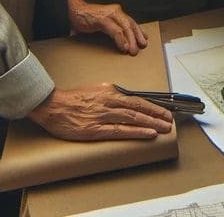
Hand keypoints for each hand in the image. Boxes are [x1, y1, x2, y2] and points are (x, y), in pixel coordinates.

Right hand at [29, 84, 172, 141]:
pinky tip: (148, 133)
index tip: (165, 110)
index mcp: (111, 92)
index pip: (137, 99)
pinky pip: (120, 131)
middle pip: (139, 108)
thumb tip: (125, 100)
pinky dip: (137, 131)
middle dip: (157, 114)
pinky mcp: (96, 129)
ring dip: (151, 123)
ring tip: (164, 127)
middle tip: (170, 120)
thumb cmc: (73, 99)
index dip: (153, 105)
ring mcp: (104, 115)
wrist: (53, 106)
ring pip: (134, 118)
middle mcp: (110, 102)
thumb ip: (112, 95)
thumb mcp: (97, 91)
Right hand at [66, 0, 146, 55]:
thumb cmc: (88, 17)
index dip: (138, 31)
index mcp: (117, 12)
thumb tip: (121, 39)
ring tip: (132, 50)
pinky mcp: (103, 19)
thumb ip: (113, 28)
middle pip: (131, 25)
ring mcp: (110, 14)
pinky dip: (121, 39)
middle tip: (141, 47)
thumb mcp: (104, 22)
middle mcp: (116, 11)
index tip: (144, 39)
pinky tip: (123, 46)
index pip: (131, 22)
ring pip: (125, 28)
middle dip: (137, 37)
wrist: (75, 10)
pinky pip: (115, 30)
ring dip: (130, 40)